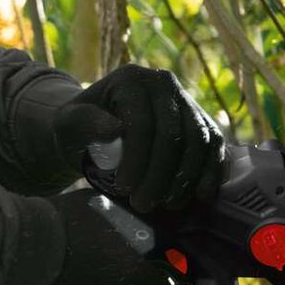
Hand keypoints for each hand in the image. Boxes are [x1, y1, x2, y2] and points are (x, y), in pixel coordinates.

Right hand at [16, 189, 172, 284]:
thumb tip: (119, 208)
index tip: (145, 276)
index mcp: (130, 275)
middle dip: (111, 283)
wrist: (14, 250)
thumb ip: (113, 217)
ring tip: (63, 273)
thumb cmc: (58, 223)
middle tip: (89, 261)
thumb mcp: (93, 208)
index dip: (153, 284)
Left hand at [51, 64, 224, 212]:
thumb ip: (84, 123)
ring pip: (198, 141)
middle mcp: (165, 83)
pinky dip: (211, 172)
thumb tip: (114, 129)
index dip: (136, 159)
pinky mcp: (202, 121)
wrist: (99, 131)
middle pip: (173, 133)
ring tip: (167, 205)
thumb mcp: (69, 124)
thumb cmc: (80, 129)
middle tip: (144, 205)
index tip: (123, 189)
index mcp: (131, 79)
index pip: (142, 122)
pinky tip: (200, 196)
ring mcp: (188, 101)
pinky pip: (215, 146)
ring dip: (186, 178)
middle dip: (160, 175)